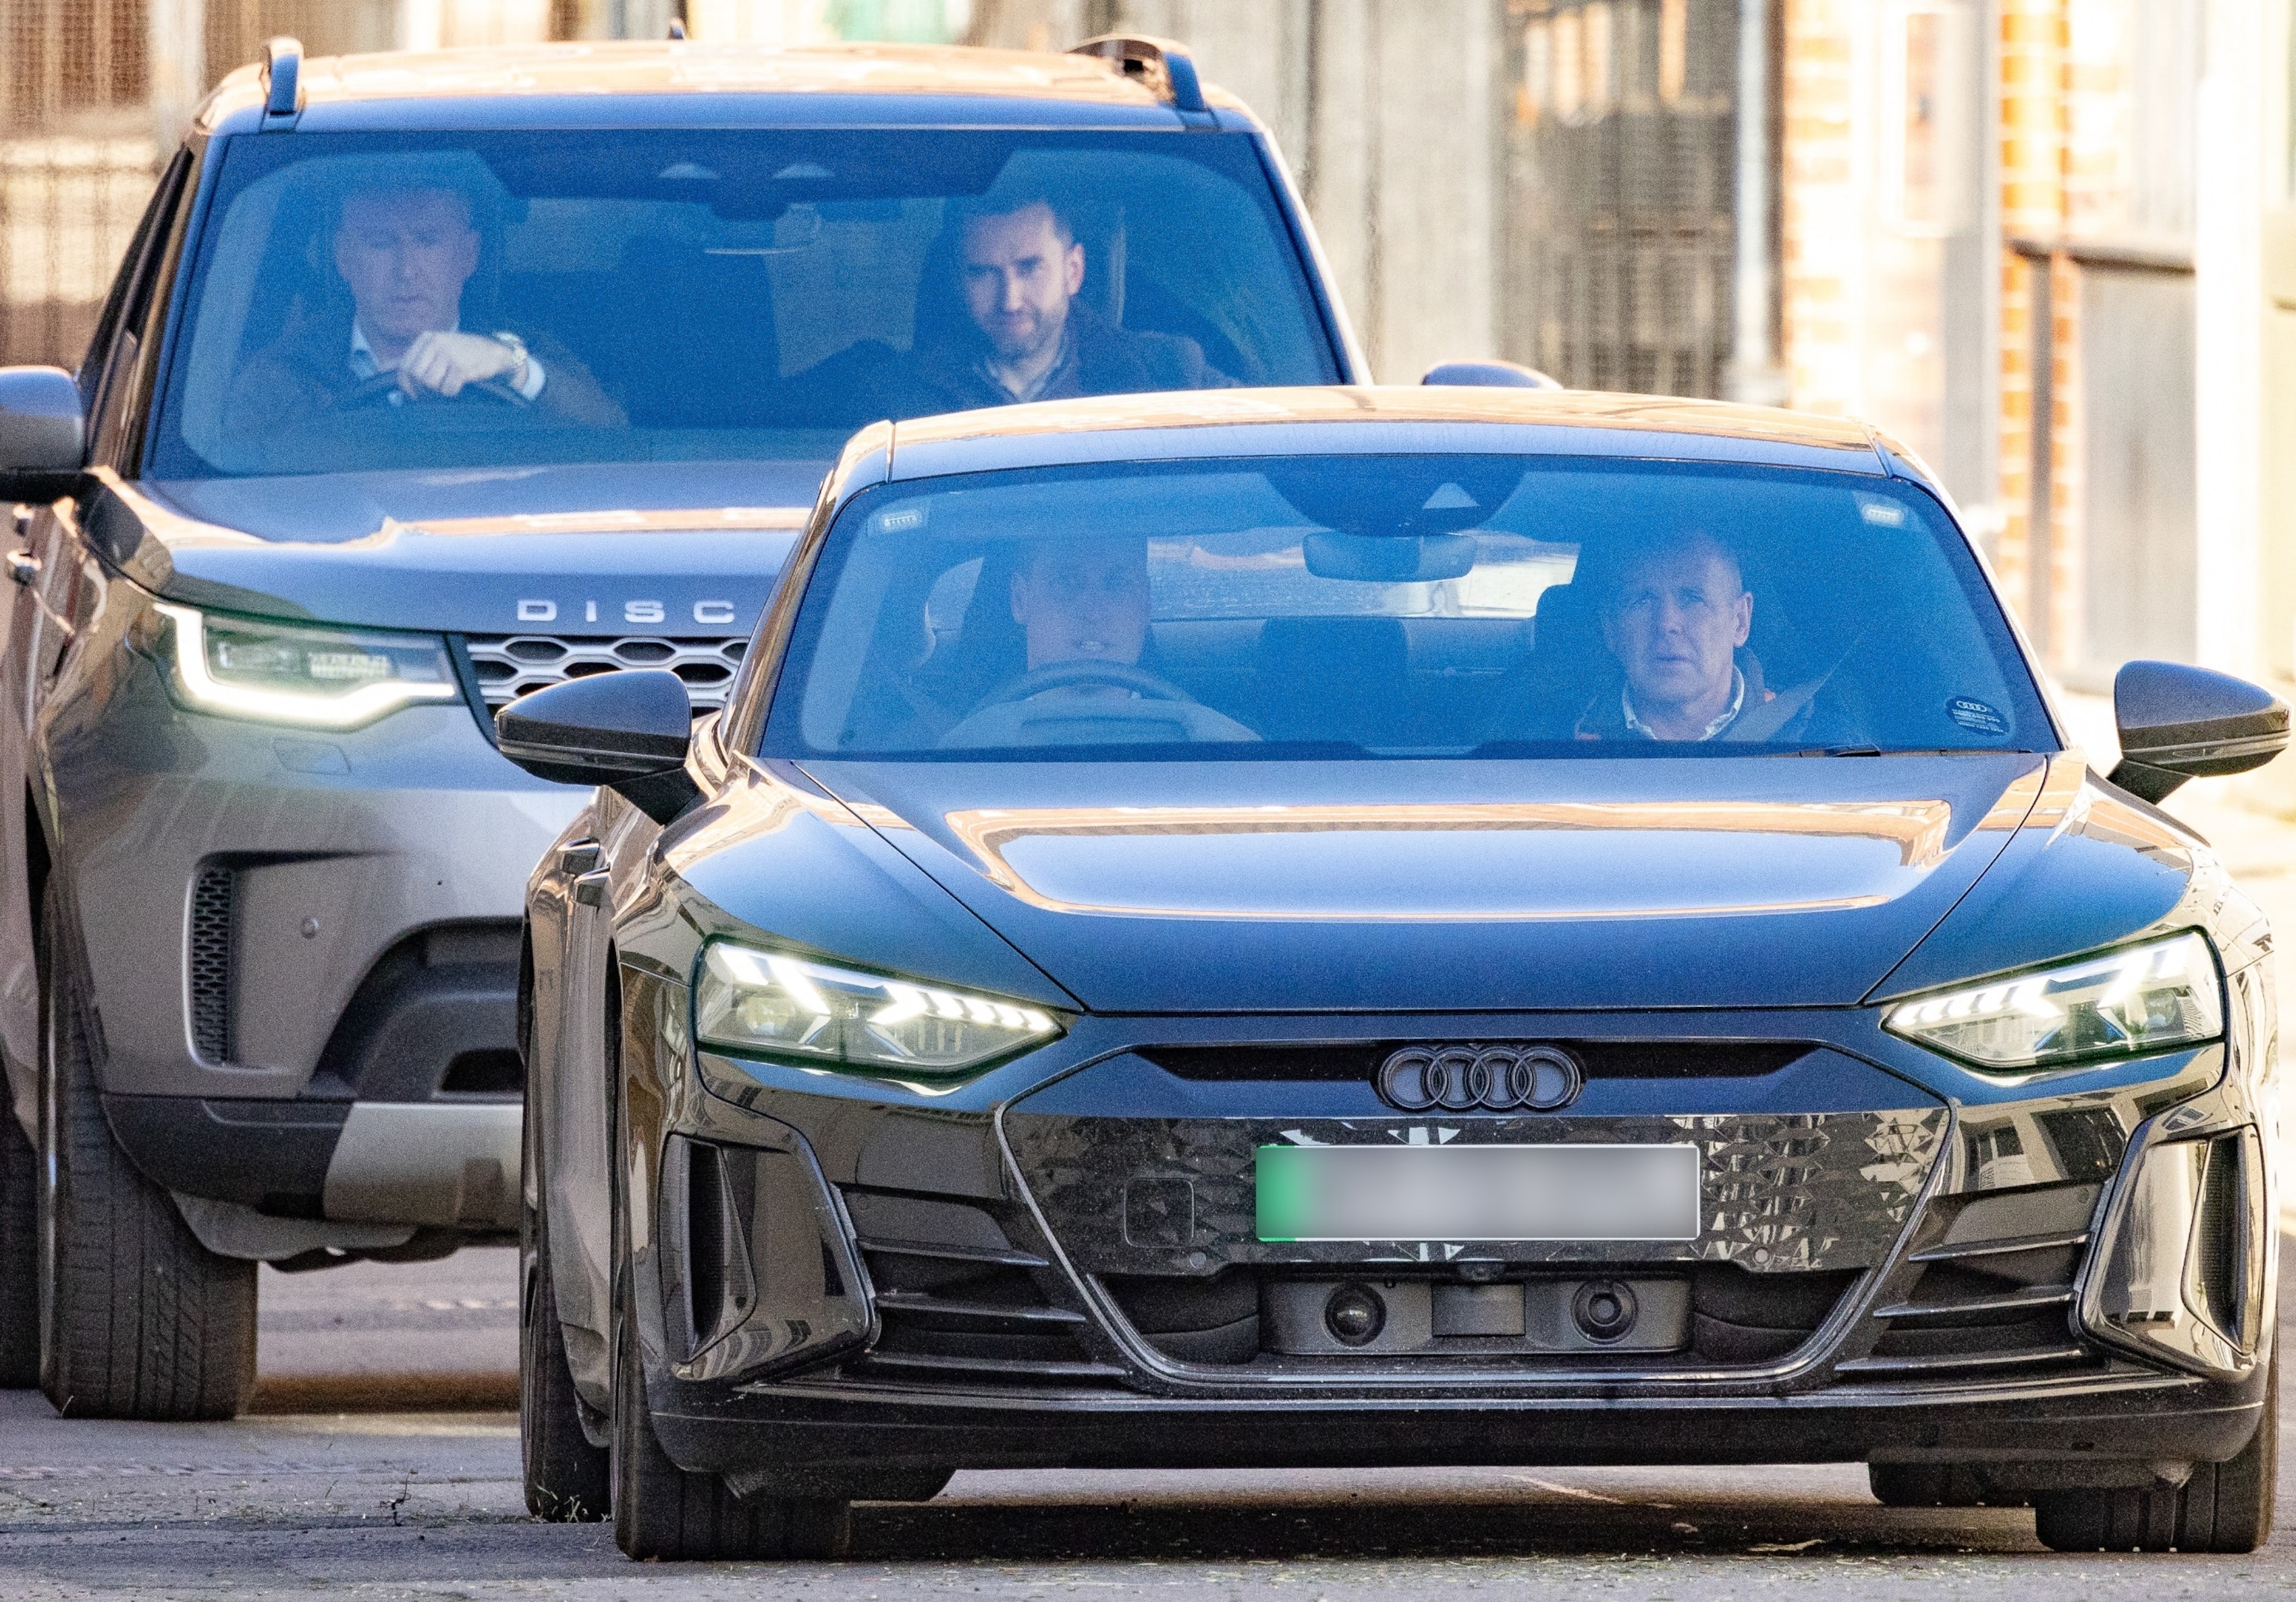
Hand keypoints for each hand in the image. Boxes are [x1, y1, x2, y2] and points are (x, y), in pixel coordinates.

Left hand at [394, 330, 523, 397]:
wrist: (497, 353)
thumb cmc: (466, 355)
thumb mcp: (437, 350)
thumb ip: (413, 358)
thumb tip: (380, 369)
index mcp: (426, 338)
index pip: (404, 366)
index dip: (407, 385)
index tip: (416, 394)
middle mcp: (435, 342)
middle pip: (415, 376)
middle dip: (423, 390)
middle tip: (435, 392)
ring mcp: (449, 353)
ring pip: (429, 383)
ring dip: (438, 391)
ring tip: (449, 386)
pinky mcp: (461, 367)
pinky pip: (447, 388)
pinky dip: (452, 392)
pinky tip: (460, 386)